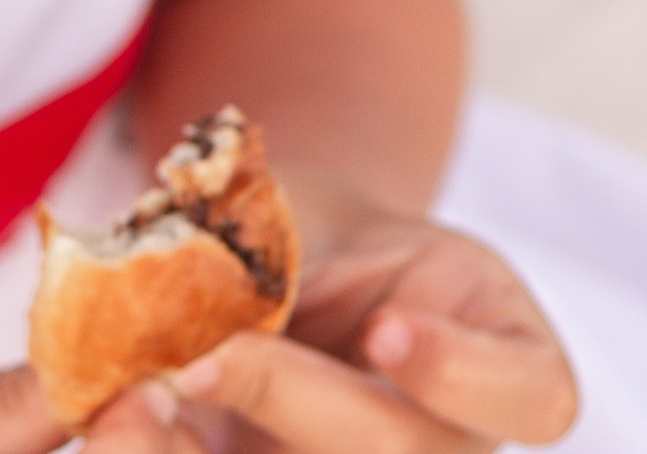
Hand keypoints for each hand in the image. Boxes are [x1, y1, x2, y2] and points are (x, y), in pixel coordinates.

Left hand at [172, 198, 576, 450]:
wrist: (266, 275)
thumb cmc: (305, 231)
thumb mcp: (306, 216)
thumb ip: (257, 248)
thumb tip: (147, 276)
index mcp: (503, 357)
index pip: (531, 397)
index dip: (461, 374)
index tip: (386, 326)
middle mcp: (451, 444)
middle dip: (293, 403)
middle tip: (201, 360)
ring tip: (133, 409)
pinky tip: (114, 424)